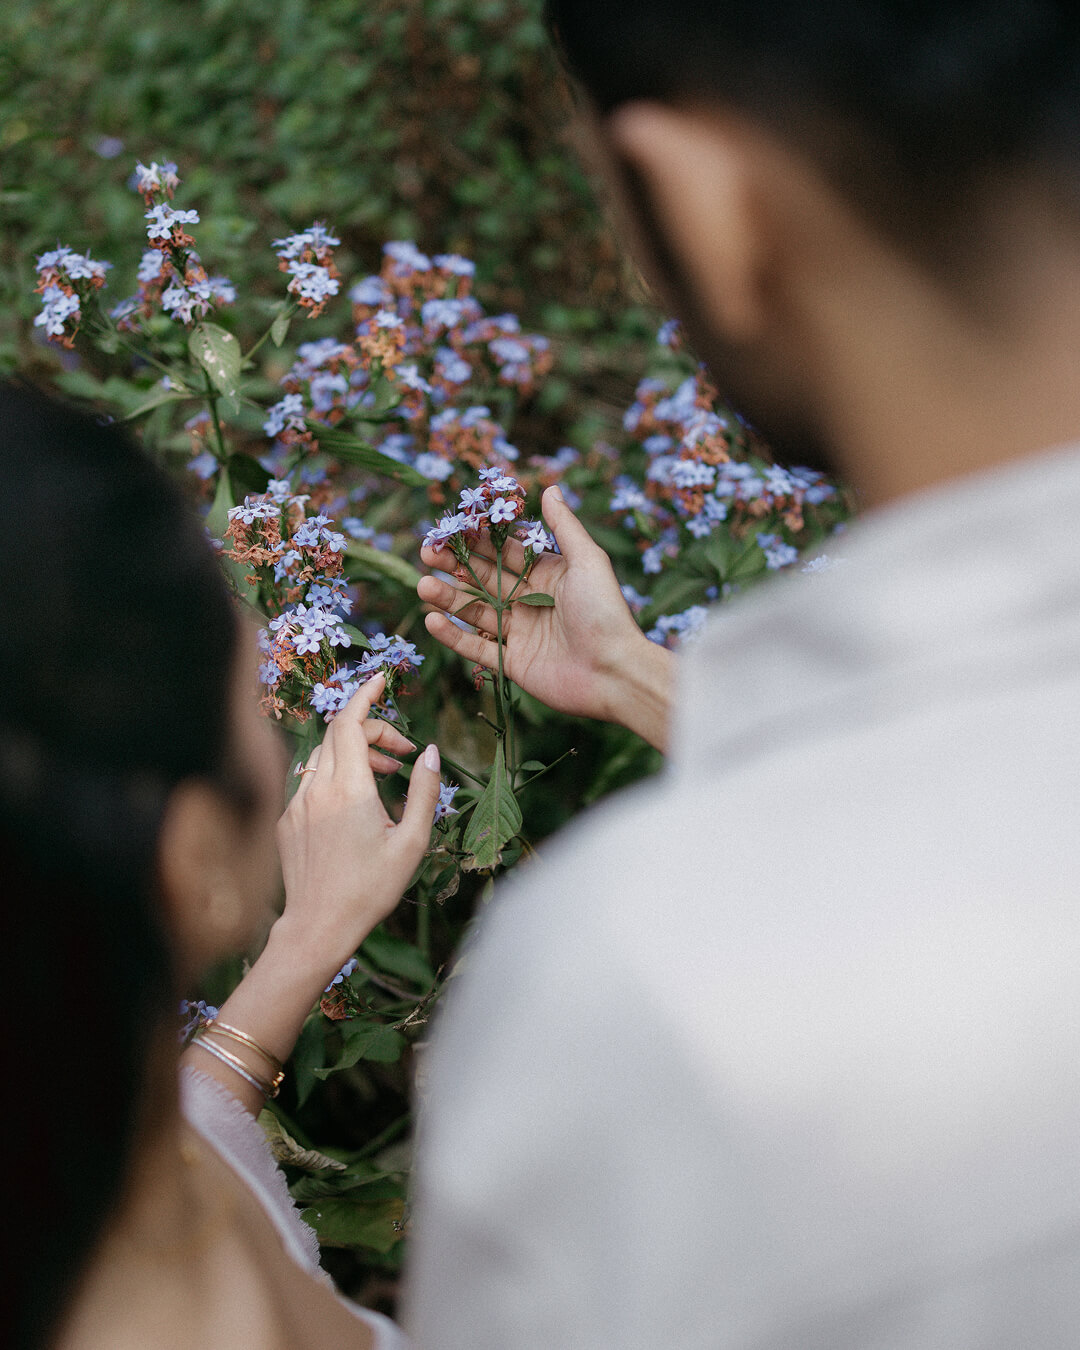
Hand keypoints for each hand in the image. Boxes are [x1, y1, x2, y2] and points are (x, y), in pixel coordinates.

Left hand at [181, 673, 441, 1111]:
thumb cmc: (369, 889)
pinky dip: (334, 774)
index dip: (366, 694)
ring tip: (385, 776)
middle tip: (402, 754)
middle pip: (338, 733)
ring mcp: (295, 802)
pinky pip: (309, 779)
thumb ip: (424, 791)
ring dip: (354, 753)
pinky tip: (355, 803)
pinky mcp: (285, 818)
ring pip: (323, 755)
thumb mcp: (411, 842)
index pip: (350, 721)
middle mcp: (316, 787)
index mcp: (348, 788)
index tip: (381, 679)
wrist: (316, 927)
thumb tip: (430, 752)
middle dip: (372, 729)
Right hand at [418, 485, 673, 750]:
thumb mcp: (588, 560)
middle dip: (454, 566)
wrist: (614, 671)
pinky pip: (477, 648)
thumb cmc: (605, 611)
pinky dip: (453, 636)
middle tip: (426, 552)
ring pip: (475, 611)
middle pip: (484, 579)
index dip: (477, 540)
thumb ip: (564, 526)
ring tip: (422, 584)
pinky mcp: (513, 664)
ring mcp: (520, 633)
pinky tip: (432, 620)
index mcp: (548, 575)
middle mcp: (531, 602)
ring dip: (447, 598)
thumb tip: (550, 488)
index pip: (504, 552)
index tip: (450, 527)